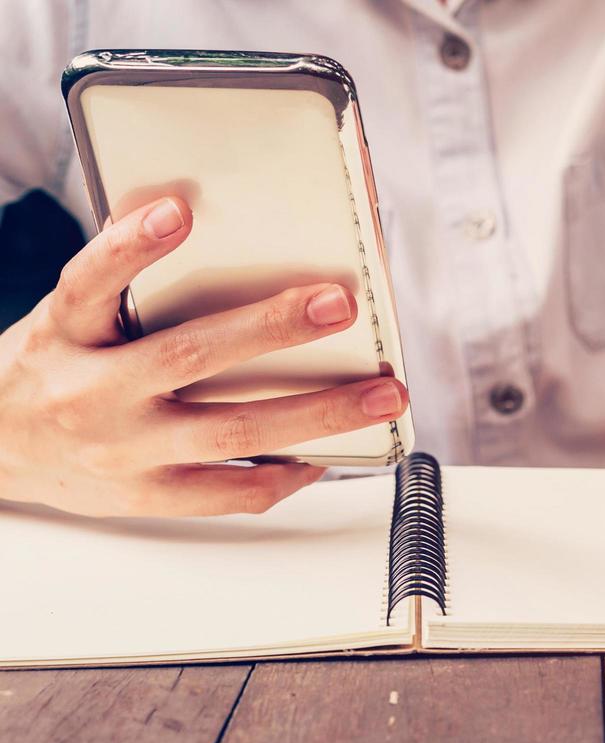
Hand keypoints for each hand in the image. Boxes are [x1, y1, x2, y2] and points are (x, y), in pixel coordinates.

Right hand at [0, 195, 408, 516]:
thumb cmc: (51, 371)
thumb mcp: (65, 320)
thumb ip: (121, 287)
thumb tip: (192, 223)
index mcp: (66, 335)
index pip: (89, 283)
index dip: (129, 247)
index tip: (176, 210)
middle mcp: (93, 394)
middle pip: (190, 357)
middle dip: (271, 329)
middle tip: (339, 304)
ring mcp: (126, 453)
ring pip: (234, 433)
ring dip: (318, 413)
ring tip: (382, 395)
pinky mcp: (150, 497)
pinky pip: (231, 493)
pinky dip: (286, 473)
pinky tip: (328, 454)